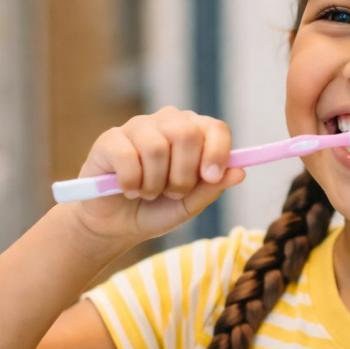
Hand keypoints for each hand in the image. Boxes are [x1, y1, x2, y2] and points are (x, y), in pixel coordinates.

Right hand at [69, 107, 243, 244]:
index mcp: (193, 134)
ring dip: (155, 184)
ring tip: (148, 193)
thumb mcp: (190, 205)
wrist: (117, 225)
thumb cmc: (156, 209)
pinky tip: (128, 190)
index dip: (217, 152)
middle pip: (186, 133)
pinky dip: (131, 184)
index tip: (211, 178)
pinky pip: (127, 158)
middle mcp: (166, 123)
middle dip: (183, 175)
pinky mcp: (109, 139)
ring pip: (156, 148)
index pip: (215, 128)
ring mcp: (137, 127)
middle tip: (172, 193)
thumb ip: (212, 188)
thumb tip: (239, 171)